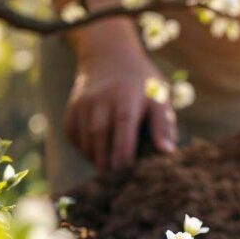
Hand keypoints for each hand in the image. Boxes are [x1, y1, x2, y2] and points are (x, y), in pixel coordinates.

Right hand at [65, 52, 177, 170]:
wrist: (110, 57)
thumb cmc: (143, 85)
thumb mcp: (159, 98)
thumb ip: (163, 125)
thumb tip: (167, 152)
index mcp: (127, 95)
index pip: (123, 124)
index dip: (124, 151)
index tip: (129, 171)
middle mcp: (101, 98)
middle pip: (100, 136)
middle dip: (109, 162)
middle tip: (121, 180)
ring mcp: (83, 103)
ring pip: (86, 140)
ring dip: (98, 159)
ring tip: (112, 171)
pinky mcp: (71, 109)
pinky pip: (75, 137)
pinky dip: (86, 150)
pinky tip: (99, 154)